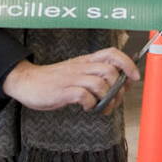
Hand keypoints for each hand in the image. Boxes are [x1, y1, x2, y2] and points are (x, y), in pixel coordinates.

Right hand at [1, 48, 139, 113]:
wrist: (27, 82)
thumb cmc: (53, 80)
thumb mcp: (76, 72)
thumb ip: (94, 75)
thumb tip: (119, 85)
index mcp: (85, 61)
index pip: (112, 53)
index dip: (128, 64)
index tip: (135, 77)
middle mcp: (81, 67)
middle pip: (110, 70)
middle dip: (118, 88)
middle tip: (113, 101)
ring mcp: (72, 78)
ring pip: (100, 83)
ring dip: (106, 99)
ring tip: (100, 107)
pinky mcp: (63, 91)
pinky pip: (84, 96)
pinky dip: (91, 104)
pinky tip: (87, 107)